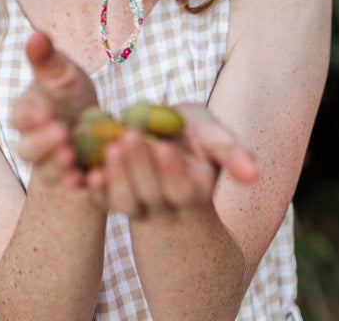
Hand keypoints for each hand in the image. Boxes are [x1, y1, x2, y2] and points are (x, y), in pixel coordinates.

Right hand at [11, 31, 98, 186]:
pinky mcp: (76, 180)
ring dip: (60, 168)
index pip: (22, 116)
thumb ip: (47, 58)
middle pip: (31, 149)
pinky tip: (99, 178)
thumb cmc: (69, 95)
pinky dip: (87, 185)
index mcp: (28, 113)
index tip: (45, 111)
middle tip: (61, 135)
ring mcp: (53, 165)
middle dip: (45, 143)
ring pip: (50, 171)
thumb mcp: (62, 73)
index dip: (31, 116)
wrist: (90, 125)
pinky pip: (78, 187)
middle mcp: (34, 144)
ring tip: (74, 161)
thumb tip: (35, 33)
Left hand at [85, 103, 257, 220]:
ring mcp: (141, 204)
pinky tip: (84, 174)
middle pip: (153, 192)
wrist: (167, 143)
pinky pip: (105, 199)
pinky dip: (95, 189)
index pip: (186, 189)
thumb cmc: (195, 135)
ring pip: (127, 200)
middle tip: (128, 137)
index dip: (173, 171)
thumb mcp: (215, 137)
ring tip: (107, 152)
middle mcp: (169, 203)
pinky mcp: (118, 199)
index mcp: (197, 191)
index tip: (163, 148)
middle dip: (139, 166)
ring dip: (115, 179)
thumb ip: (233, 154)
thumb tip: (254, 175)